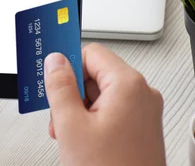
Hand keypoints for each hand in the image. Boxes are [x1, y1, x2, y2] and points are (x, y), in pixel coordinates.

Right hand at [45, 43, 164, 165]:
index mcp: (128, 85)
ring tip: (70, 136)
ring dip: (79, 110)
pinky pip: (111, 111)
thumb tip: (55, 61)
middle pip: (95, 74)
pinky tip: (82, 142)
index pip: (91, 53)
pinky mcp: (141, 129)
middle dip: (71, 93)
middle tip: (59, 116)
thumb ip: (60, 87)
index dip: (67, 64)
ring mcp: (143, 113)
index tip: (50, 74)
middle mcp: (142, 95)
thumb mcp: (72, 126)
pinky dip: (92, 121)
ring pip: (100, 94)